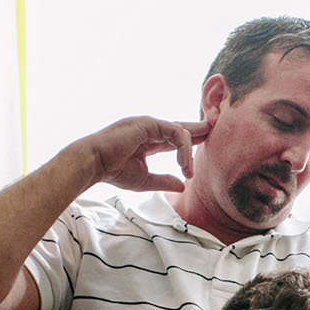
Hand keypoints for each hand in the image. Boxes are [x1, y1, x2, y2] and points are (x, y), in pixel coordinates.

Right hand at [78, 116, 209, 193]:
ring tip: (188, 171)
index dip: (190, 141)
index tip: (205, 143)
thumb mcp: (145, 179)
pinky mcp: (148, 123)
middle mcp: (149, 129)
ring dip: (188, 152)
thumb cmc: (113, 171)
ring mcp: (149, 124)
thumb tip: (183, 186)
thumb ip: (164, 181)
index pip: (174, 138)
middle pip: (180, 128)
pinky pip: (175, 132)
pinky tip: (183, 164)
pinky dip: (182, 148)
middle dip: (199, 130)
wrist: (94, 164)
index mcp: (148, 140)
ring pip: (180, 132)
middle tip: (215, 130)